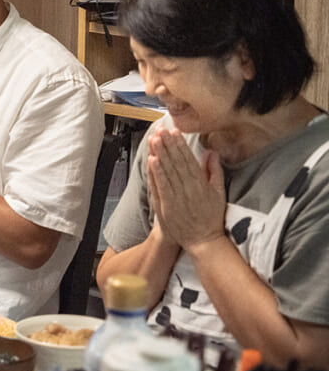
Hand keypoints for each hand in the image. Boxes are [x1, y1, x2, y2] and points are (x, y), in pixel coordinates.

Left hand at [146, 128, 225, 249]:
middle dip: (168, 145)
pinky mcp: (167, 206)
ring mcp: (177, 197)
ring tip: (155, 139)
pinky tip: (152, 160)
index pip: (189, 160)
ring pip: (168, 172)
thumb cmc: (210, 216)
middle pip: (177, 163)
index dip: (181, 145)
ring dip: (161, 154)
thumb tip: (211, 152)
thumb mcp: (218, 193)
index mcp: (201, 184)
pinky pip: (161, 186)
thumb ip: (214, 171)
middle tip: (161, 130)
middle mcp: (189, 188)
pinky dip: (157, 173)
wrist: (202, 240)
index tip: (174, 132)